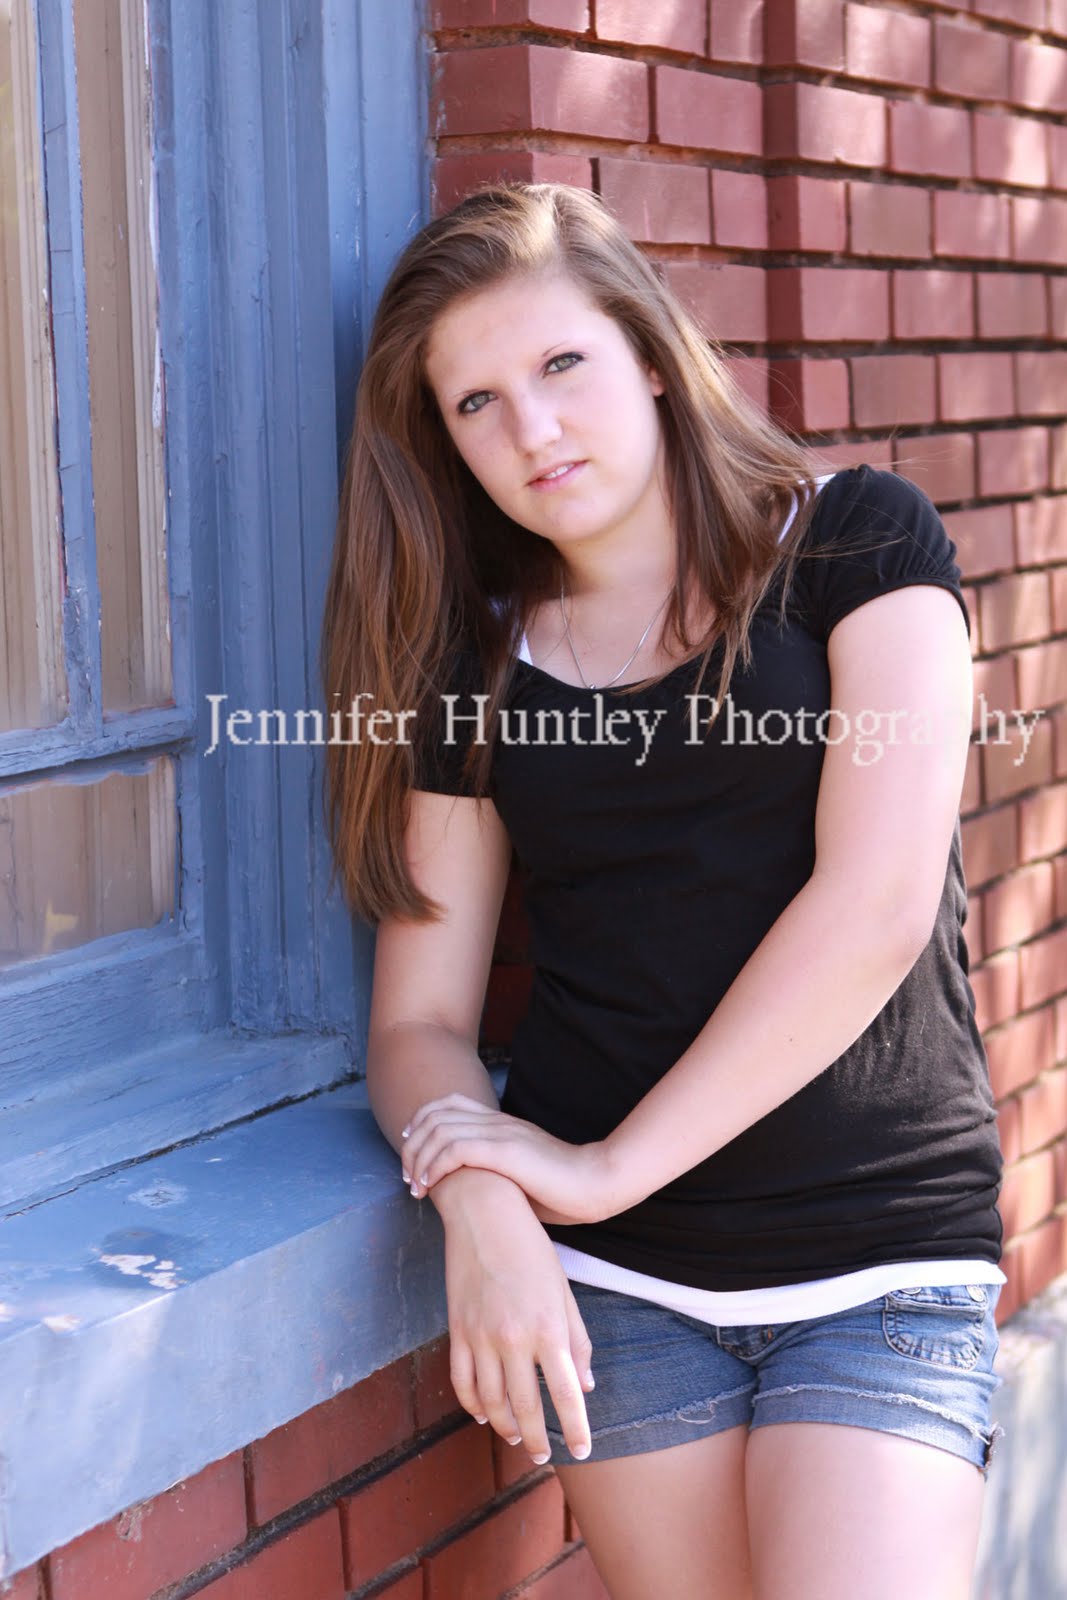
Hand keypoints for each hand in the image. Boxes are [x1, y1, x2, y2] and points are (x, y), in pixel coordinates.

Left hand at [401, 1093, 621, 1224]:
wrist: (596, 1183)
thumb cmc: (564, 1189)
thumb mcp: (524, 1175)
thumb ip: (498, 1173)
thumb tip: (473, 1193)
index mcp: (503, 1124)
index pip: (449, 1104)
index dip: (422, 1122)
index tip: (411, 1150)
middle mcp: (498, 1122)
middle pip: (435, 1114)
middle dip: (412, 1144)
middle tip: (407, 1175)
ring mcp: (501, 1134)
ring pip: (439, 1130)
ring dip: (418, 1158)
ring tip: (414, 1186)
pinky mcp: (505, 1151)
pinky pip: (454, 1149)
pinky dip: (433, 1167)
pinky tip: (428, 1186)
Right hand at [435, 1169, 595, 1463]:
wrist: (484, 1212)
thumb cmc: (532, 1248)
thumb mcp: (563, 1290)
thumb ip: (576, 1339)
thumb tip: (585, 1384)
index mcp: (548, 1327)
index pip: (565, 1394)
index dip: (576, 1427)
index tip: (582, 1449)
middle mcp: (513, 1338)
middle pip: (526, 1408)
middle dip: (537, 1439)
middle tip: (543, 1457)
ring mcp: (480, 1336)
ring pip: (491, 1402)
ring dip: (505, 1428)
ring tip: (516, 1439)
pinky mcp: (457, 1330)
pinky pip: (462, 1382)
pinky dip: (473, 1406)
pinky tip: (485, 1415)